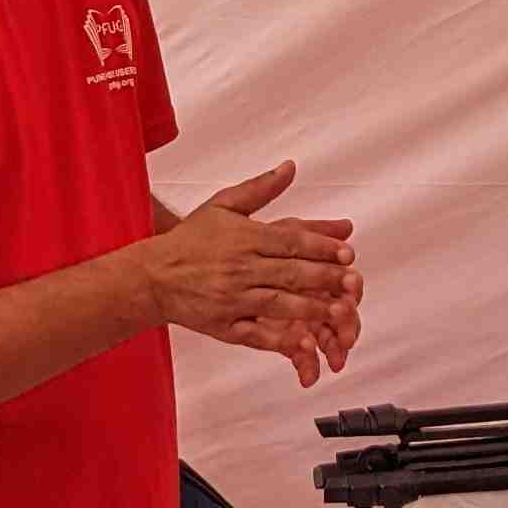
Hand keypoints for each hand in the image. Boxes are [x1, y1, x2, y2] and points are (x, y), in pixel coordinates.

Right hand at [145, 163, 360, 385]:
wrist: (152, 276)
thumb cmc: (191, 240)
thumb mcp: (223, 205)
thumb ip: (260, 188)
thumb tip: (290, 167)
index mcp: (243, 238)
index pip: (289, 241)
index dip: (321, 247)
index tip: (347, 252)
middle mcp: (240, 268)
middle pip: (290, 273)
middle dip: (325, 278)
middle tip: (354, 283)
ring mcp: (233, 300)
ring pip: (279, 305)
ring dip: (312, 309)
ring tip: (341, 312)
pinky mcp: (225, 326)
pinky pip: (257, 334)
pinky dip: (281, 338)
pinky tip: (305, 340)